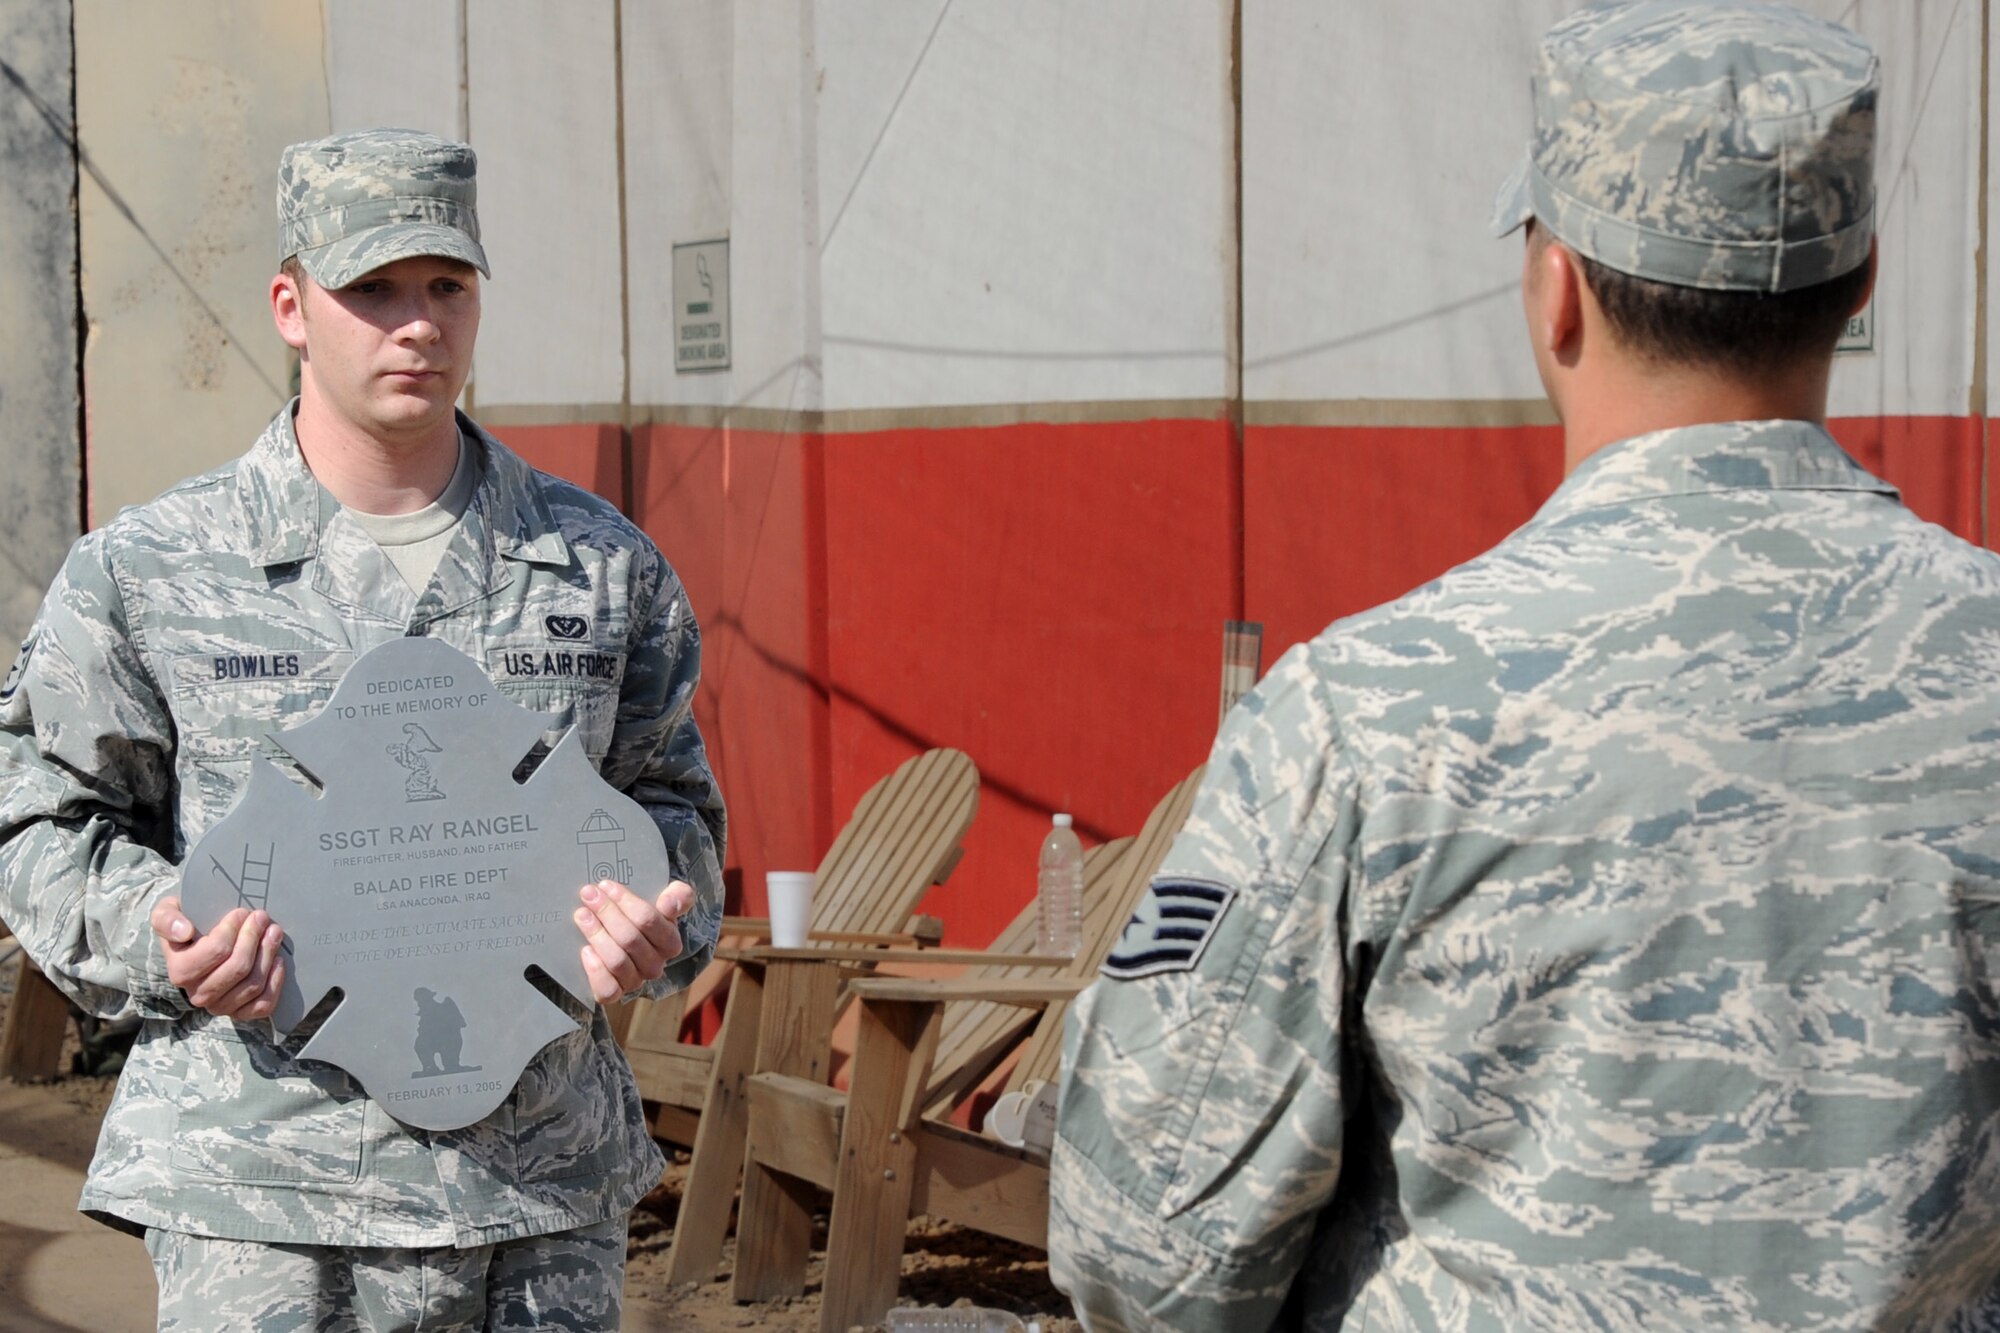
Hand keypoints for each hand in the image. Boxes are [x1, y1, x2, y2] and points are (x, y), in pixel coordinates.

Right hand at [152, 896, 287, 1019]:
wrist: (195, 946)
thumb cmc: (185, 925)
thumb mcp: (167, 914)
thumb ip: (167, 919)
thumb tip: (184, 932)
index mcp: (180, 971)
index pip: (216, 952)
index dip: (233, 930)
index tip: (241, 912)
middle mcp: (198, 994)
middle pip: (238, 968)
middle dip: (254, 939)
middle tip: (262, 917)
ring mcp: (220, 1006)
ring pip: (252, 984)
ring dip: (268, 955)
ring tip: (274, 932)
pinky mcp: (240, 1012)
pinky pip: (263, 1005)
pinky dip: (275, 983)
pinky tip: (278, 961)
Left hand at [575, 879, 695, 1003]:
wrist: (623, 938)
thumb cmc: (643, 918)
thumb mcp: (665, 901)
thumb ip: (678, 896)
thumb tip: (669, 903)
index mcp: (670, 942)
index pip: (649, 921)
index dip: (626, 902)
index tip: (606, 885)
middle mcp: (655, 965)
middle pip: (630, 939)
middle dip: (607, 913)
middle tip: (588, 895)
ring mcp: (635, 981)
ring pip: (617, 961)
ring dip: (597, 935)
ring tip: (582, 915)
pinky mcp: (614, 993)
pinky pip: (607, 989)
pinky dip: (595, 970)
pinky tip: (585, 950)